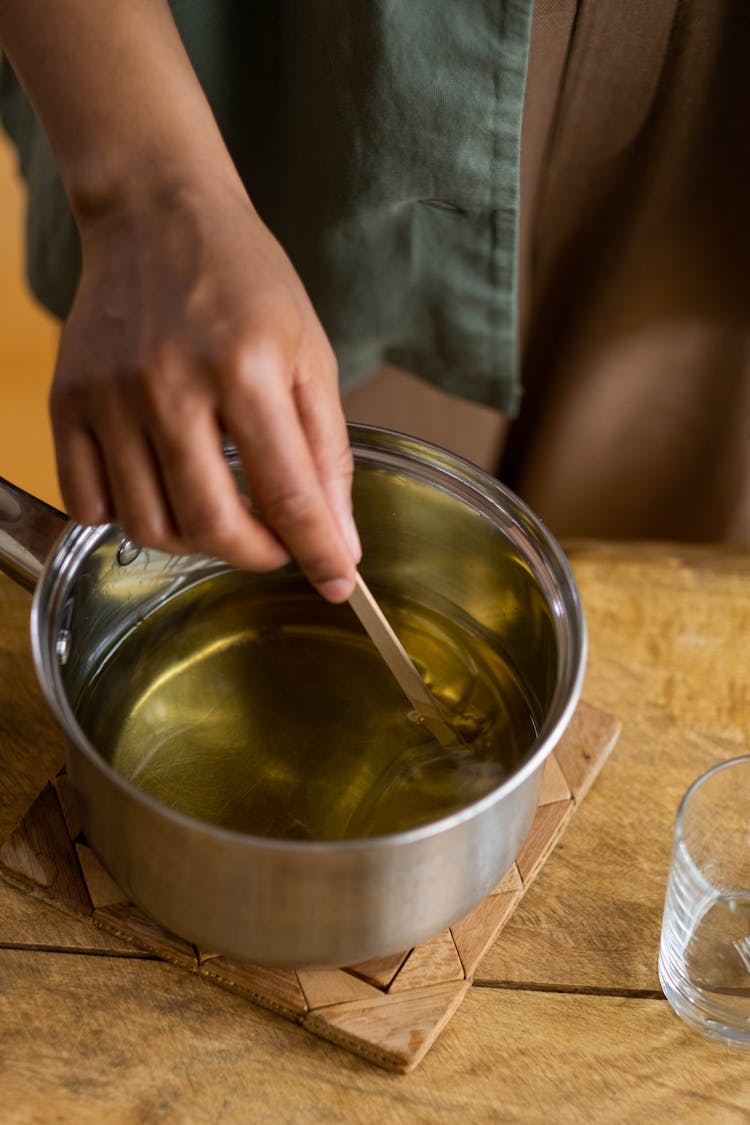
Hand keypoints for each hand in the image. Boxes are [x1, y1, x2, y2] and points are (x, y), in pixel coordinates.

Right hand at [50, 178, 360, 601]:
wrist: (157, 215)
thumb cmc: (245, 281)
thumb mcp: (309, 354)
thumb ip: (327, 450)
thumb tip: (341, 538)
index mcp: (246, 367)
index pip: (290, 493)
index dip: (320, 552)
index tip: (338, 583)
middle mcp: (170, 385)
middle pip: (212, 525)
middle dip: (258, 555)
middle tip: (276, 544)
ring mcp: (110, 397)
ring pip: (150, 527)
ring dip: (196, 543)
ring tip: (221, 512)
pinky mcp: (67, 402)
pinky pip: (88, 504)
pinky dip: (128, 521)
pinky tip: (160, 493)